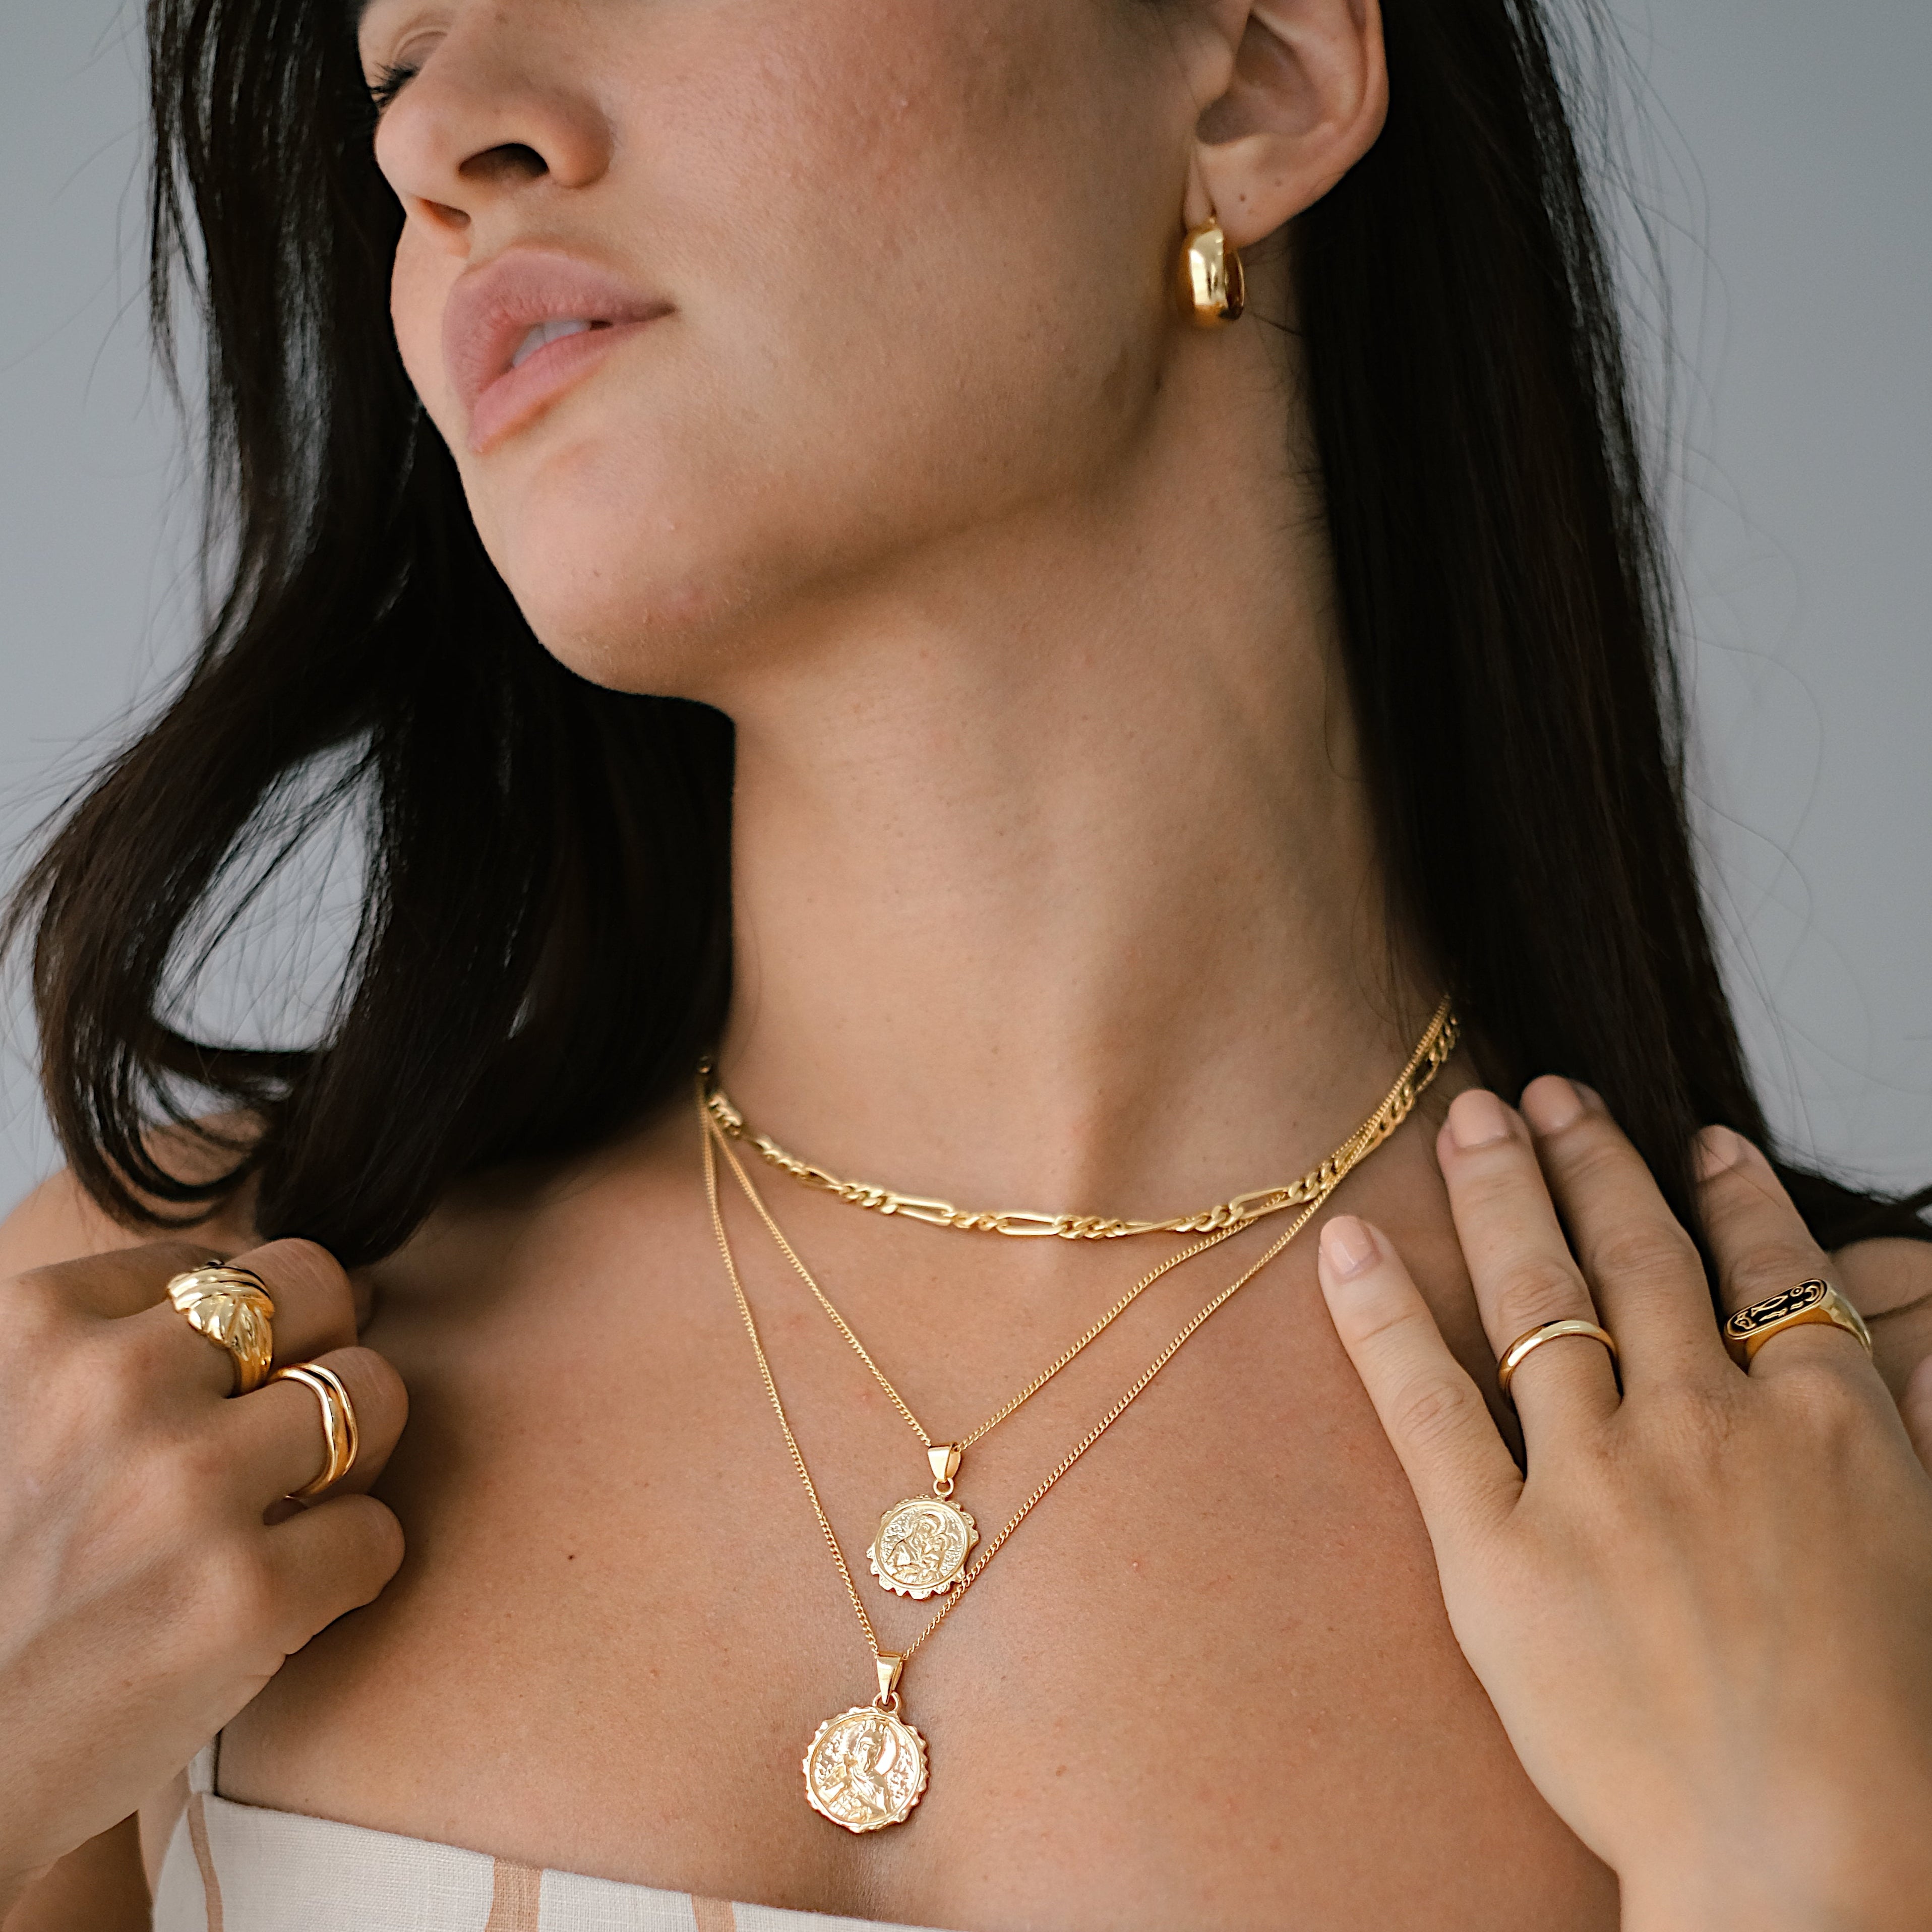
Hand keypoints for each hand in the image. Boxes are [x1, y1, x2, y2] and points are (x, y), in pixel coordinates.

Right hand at [0, 1239, 406, 1911]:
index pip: (230, 1267)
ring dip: (349, 1459)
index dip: (245, 1338)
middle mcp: (114, 1389)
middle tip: (276, 1443)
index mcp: (39, 1324)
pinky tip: (280, 1603)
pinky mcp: (246, 1598)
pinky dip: (348, 1569)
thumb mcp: (10, 1411)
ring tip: (281, 1517)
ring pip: (374, 1393)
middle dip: (321, 1356)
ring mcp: (185, 1489)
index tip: (209, 1405)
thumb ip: (116, 1338)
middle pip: (321, 1290)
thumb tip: (307, 1285)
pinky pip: (380, 1532)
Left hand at [1316, 1080, 1931, 1931]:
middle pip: (1638, 1256)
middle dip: (1590, 1160)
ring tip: (1466, 1123)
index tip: (1693, 1140)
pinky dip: (1380, 1313)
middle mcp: (1705, 1427)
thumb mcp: (1930, 1553)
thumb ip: (1905, 1435)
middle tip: (1544, 1091)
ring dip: (1499, 1192)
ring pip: (1539, 1294)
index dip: (1727, 1195)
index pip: (1763, 1272)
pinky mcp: (1500, 1553)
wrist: (1816, 1860)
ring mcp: (1598, 1483)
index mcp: (1822, 1427)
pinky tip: (1345, 1241)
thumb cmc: (1894, 1734)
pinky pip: (1426, 1403)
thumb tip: (1912, 1346)